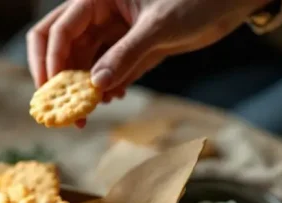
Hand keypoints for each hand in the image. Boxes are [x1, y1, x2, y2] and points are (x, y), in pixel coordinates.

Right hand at [28, 0, 268, 107]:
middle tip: (60, 108)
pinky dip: (105, 87)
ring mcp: (114, 32)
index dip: (50, 61)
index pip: (58, 31)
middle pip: (61, 48)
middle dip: (59, 78)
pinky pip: (106, 71)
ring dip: (83, 89)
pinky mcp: (129, 48)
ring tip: (89, 112)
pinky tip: (113, 97)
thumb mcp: (160, 25)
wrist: (232, 1)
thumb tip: (96, 86)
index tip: (51, 91)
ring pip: (83, 63)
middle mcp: (100, 14)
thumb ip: (126, 54)